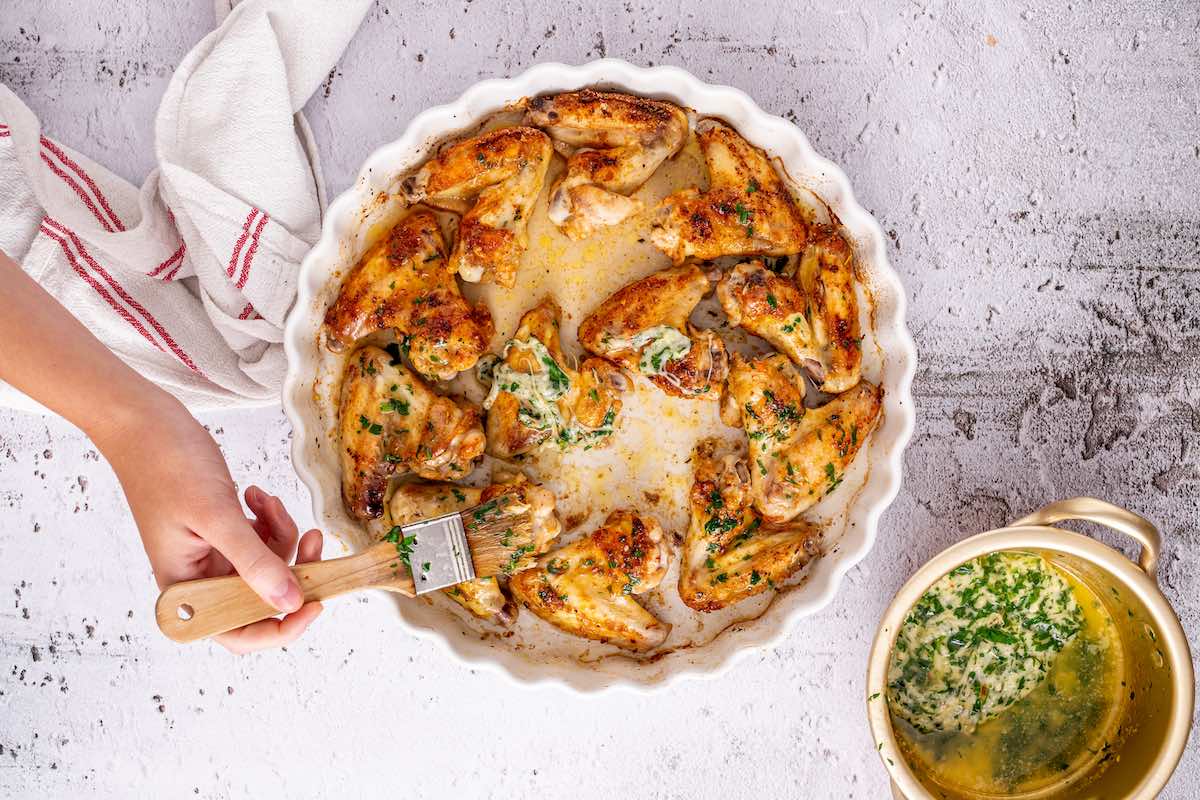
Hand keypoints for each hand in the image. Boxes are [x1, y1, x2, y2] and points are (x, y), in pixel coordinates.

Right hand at [100, 397, 324, 652]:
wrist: (144, 423)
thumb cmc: (165, 466)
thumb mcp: (217, 516)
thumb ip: (254, 562)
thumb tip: (290, 600)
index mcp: (185, 589)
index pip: (237, 634)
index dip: (280, 628)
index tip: (314, 603)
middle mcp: (198, 579)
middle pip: (261, 598)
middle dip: (292, 569)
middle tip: (314, 539)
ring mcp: (211, 555)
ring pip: (267, 564)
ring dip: (281, 534)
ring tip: (267, 503)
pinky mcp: (221, 531)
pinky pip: (261, 539)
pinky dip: (268, 520)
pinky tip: (256, 497)